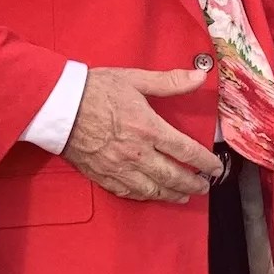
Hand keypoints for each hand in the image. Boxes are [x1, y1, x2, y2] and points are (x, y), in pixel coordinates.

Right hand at [63, 66, 220, 202]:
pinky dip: (144, 196)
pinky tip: (151, 195)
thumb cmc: (96, 89)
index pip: (185, 151)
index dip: (204, 162)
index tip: (215, 168)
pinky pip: (128, 192)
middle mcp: (137, 153)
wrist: (58, 106)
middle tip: (204, 187)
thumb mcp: (135, 79)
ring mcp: (119, 168)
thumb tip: (200, 77)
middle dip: (192, 184)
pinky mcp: (102, 175)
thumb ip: (169, 82)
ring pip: (152, 189)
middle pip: (172, 176)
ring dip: (171, 195)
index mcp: (148, 128)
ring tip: (183, 196)